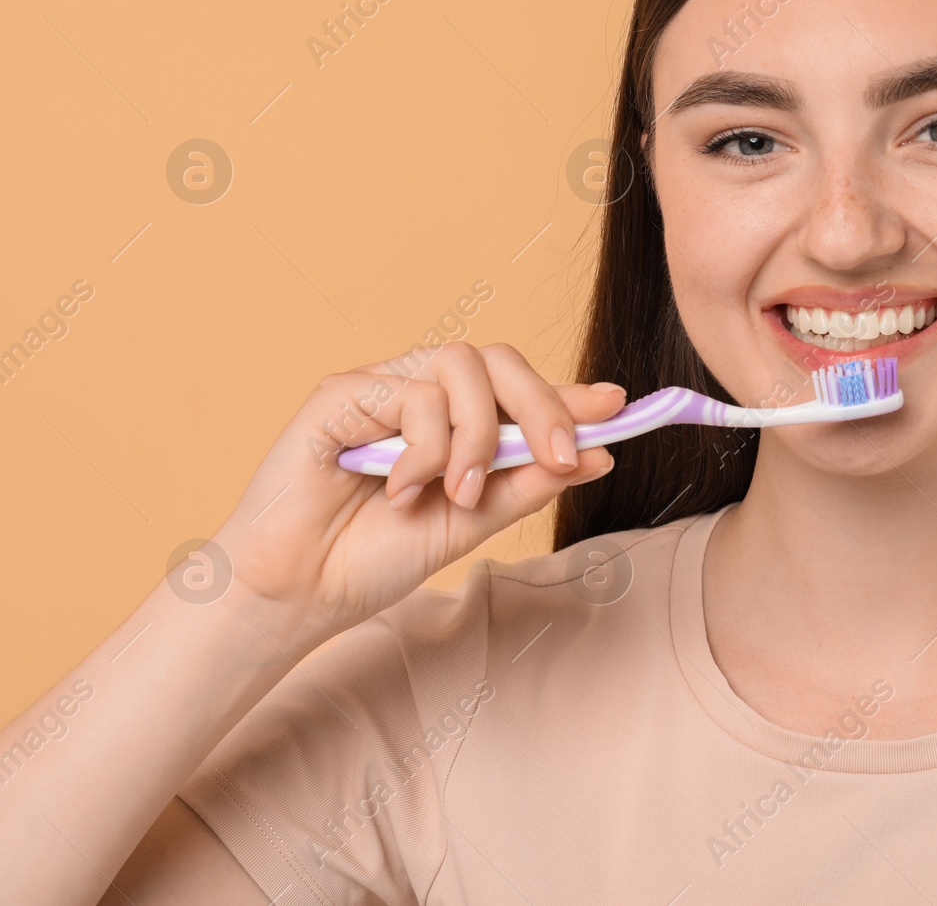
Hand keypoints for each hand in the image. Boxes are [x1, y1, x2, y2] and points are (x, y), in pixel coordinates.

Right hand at [207, 341, 624, 651]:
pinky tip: (400, 490)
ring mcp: (382, 388)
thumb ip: (527, 484)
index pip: (519, 389)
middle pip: (499, 360)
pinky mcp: (342, 392)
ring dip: (476, 436)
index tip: (619, 406)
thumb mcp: (472, 521)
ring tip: (458, 492)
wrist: (301, 593)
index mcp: (455, 422)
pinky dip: (424, 450)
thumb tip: (601, 453)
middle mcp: (421, 394)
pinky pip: (413, 395)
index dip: (569, 394)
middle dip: (544, 405)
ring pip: (461, 367)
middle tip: (563, 458)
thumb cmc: (375, 557)